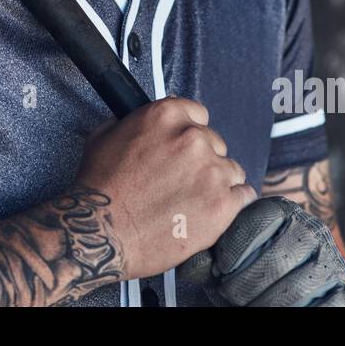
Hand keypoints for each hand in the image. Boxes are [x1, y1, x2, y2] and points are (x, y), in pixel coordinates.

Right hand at [72, 97, 255, 280]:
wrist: (102, 231)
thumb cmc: (100, 189)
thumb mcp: (104, 136)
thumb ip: (132, 122)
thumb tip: (141, 122)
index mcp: (166, 115)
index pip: (198, 114)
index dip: (190, 132)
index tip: (185, 148)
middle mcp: (193, 138)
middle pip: (215, 143)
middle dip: (202, 160)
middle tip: (183, 180)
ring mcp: (211, 171)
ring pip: (231, 170)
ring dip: (217, 182)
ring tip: (195, 200)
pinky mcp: (223, 204)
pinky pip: (244, 196)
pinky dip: (233, 203)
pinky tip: (214, 210)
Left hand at [176, 195, 344, 305]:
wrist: (304, 277)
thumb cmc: (256, 263)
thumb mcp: (233, 253)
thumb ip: (210, 255)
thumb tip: (191, 263)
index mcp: (282, 210)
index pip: (256, 222)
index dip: (233, 249)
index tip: (219, 268)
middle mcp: (310, 230)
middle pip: (273, 261)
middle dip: (242, 285)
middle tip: (226, 294)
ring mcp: (330, 260)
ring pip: (293, 290)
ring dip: (262, 304)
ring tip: (246, 304)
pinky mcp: (344, 289)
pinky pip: (320, 306)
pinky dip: (291, 311)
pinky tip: (272, 308)